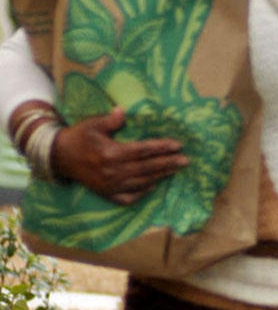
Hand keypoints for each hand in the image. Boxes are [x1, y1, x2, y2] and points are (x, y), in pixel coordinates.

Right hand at [52, 107, 188, 204]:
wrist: (58, 157)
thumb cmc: (79, 137)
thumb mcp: (93, 124)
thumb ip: (111, 120)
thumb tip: (123, 111)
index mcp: (111, 153)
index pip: (143, 150)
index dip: (162, 148)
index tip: (178, 145)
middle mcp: (113, 171)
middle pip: (147, 167)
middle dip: (168, 163)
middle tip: (186, 160)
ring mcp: (110, 185)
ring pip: (142, 182)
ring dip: (161, 176)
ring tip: (175, 170)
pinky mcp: (106, 194)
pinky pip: (129, 197)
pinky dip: (142, 192)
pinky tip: (154, 185)